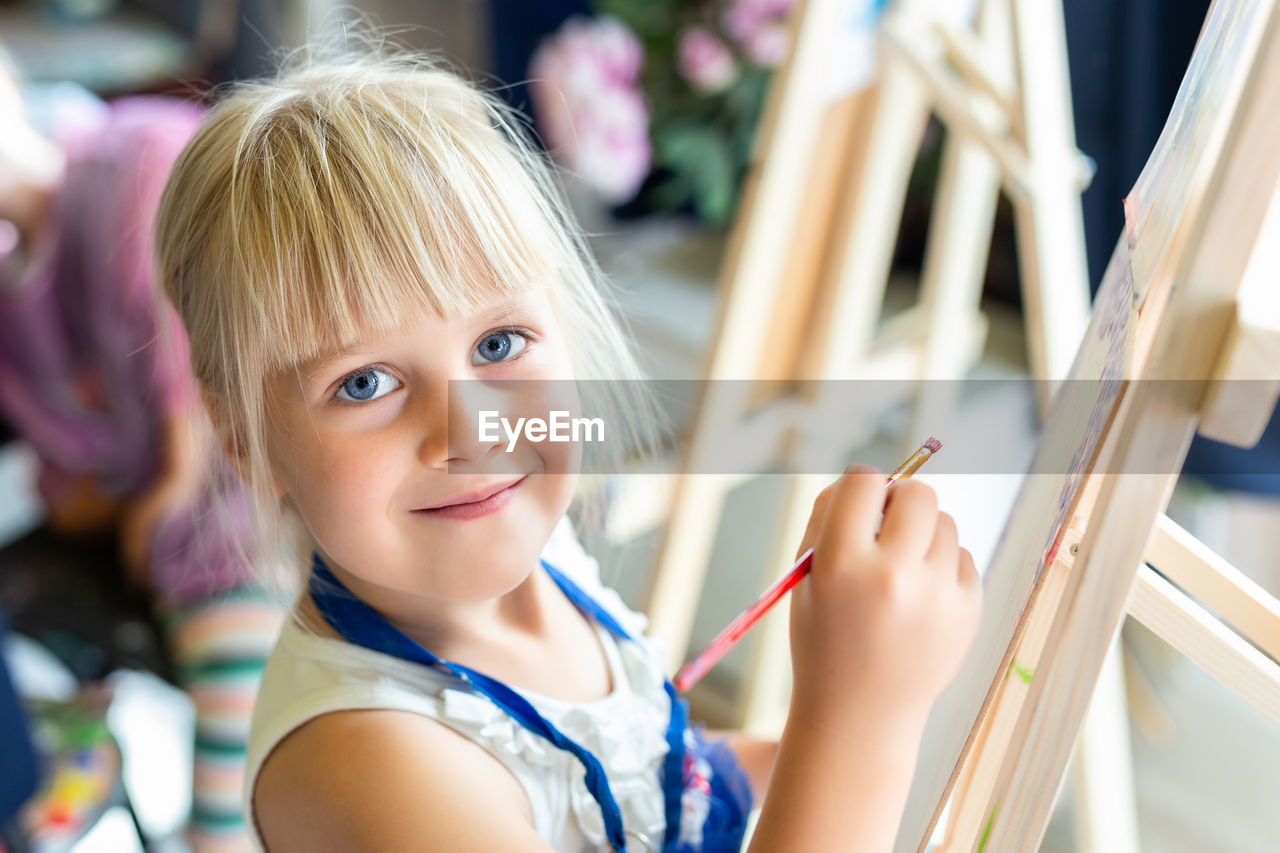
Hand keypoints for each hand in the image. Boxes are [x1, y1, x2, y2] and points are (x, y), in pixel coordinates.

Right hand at [787, 466, 981, 727]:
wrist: (860, 716)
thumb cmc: (824, 638)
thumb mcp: (805, 578)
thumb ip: (827, 517)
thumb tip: (870, 476)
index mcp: (842, 564)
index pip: (864, 483)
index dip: (862, 486)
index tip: (862, 501)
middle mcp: (893, 576)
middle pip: (916, 494)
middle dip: (901, 500)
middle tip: (888, 523)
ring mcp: (937, 595)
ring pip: (944, 523)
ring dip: (922, 534)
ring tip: (901, 573)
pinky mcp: (969, 611)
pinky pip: (963, 557)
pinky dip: (942, 567)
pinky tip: (920, 600)